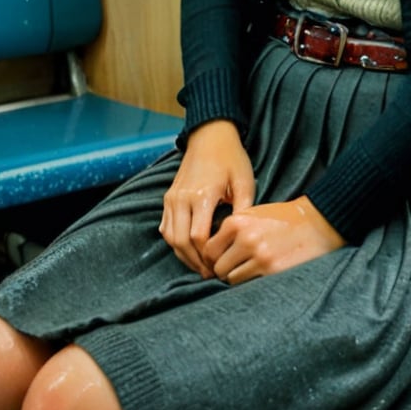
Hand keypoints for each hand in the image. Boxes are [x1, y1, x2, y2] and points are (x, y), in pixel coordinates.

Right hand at [159, 121, 254, 276]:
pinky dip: (174, 242)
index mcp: (202, 195)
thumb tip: (243, 237)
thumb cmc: (231, 158)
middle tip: (210, 273)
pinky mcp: (168, 198)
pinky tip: (189, 250)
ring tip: (201, 266)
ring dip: (183, 255)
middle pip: (181, 241)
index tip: (221, 264)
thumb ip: (243, 209)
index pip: (198, 237)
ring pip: (170, 237)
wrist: (210, 136)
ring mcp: (172, 198)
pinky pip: (165, 227)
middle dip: (195, 261)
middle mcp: (182, 198)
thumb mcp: (244, 181)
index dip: (208, 255)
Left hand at [202, 196, 345, 284]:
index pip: (209, 250)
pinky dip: (252, 283)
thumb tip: (210, 251)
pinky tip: (261, 274)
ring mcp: (260, 256)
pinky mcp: (273, 271)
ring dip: (238, 278)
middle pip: (218, 268)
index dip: (212, 258)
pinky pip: (250, 285)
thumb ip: (232, 228)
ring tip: (251, 270)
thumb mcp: (254, 214)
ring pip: (232, 279)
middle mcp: (246, 239)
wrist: (317, 222)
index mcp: (237, 222)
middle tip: (236, 267)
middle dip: (224, 270)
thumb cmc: (284, 218)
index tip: (220, 261)